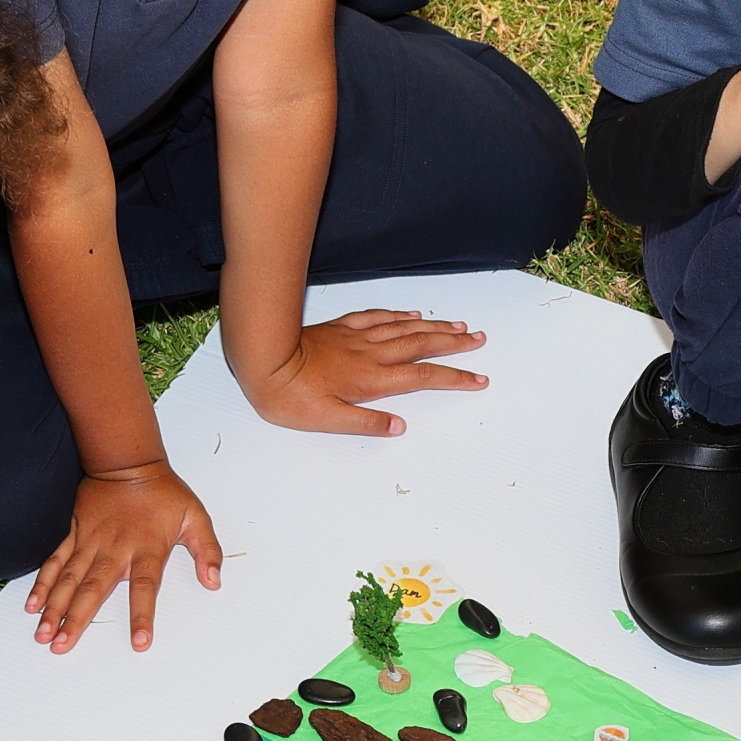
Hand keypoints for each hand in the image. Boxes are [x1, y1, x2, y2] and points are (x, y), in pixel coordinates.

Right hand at [25, 463, 223, 652]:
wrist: (128, 463)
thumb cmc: (162, 492)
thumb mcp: (195, 517)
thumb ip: (208, 550)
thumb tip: (214, 580)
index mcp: (147, 549)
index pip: (145, 588)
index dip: (142, 615)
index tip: (139, 642)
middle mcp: (115, 549)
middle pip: (93, 590)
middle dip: (76, 619)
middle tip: (62, 646)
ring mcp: (90, 543)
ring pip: (68, 580)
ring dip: (55, 608)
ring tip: (44, 634)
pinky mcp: (74, 535)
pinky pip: (55, 562)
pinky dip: (43, 583)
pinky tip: (34, 605)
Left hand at [237, 310, 491, 437]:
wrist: (261, 360)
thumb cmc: (289, 396)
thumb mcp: (326, 421)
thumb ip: (365, 423)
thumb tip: (399, 427)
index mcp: (371, 379)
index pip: (423, 377)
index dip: (454, 378)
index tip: (479, 379)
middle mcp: (371, 354)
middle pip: (422, 345)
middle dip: (454, 343)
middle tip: (480, 339)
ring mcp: (357, 338)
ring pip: (405, 328)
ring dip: (435, 326)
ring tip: (459, 325)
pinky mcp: (341, 328)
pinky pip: (378, 317)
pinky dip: (400, 315)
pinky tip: (412, 314)